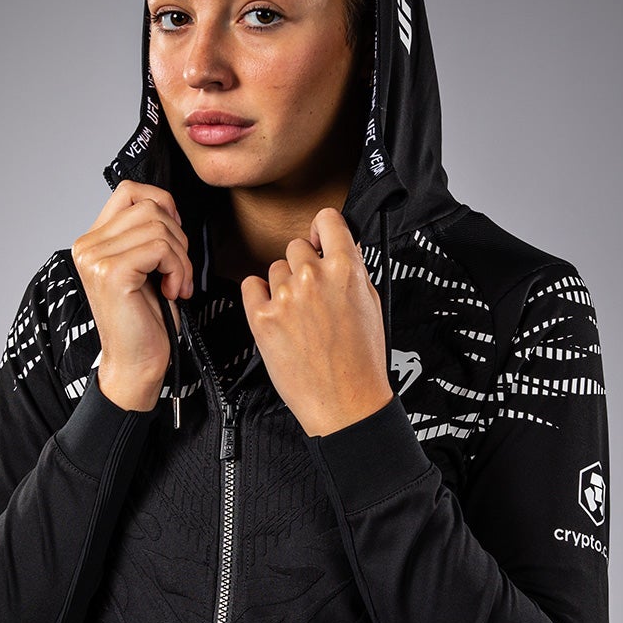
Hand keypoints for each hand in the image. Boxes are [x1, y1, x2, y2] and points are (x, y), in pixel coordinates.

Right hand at [70, 180, 193, 408]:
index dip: (163, 204)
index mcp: (93, 241)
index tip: (175, 238)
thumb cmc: (146, 320)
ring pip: (158, 226)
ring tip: (177, 285)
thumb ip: (146, 233)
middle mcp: (87, 246)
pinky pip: (161, 248)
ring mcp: (96, 258)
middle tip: (179, 273)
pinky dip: (178, 269)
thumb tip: (167, 205)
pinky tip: (173, 292)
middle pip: (149, 206)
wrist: (137, 364)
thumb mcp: (146, 266)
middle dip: (178, 239)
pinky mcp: (112, 273)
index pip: (130, 191)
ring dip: (181, 258)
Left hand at [240, 208, 394, 436]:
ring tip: (300, 318)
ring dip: (284, 286)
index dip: (322, 229)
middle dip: (303, 266)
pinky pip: (251, 286)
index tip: (320, 238)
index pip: (326, 219)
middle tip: (313, 296)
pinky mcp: (262, 317)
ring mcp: (285, 296)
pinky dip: (260, 297)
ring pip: (275, 270)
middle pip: (296, 247)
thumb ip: (353, 270)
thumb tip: (341, 248)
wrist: (345, 403)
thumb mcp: (372, 305)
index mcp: (345, 269)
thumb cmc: (361, 362)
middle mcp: (313, 277)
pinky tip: (277, 316)